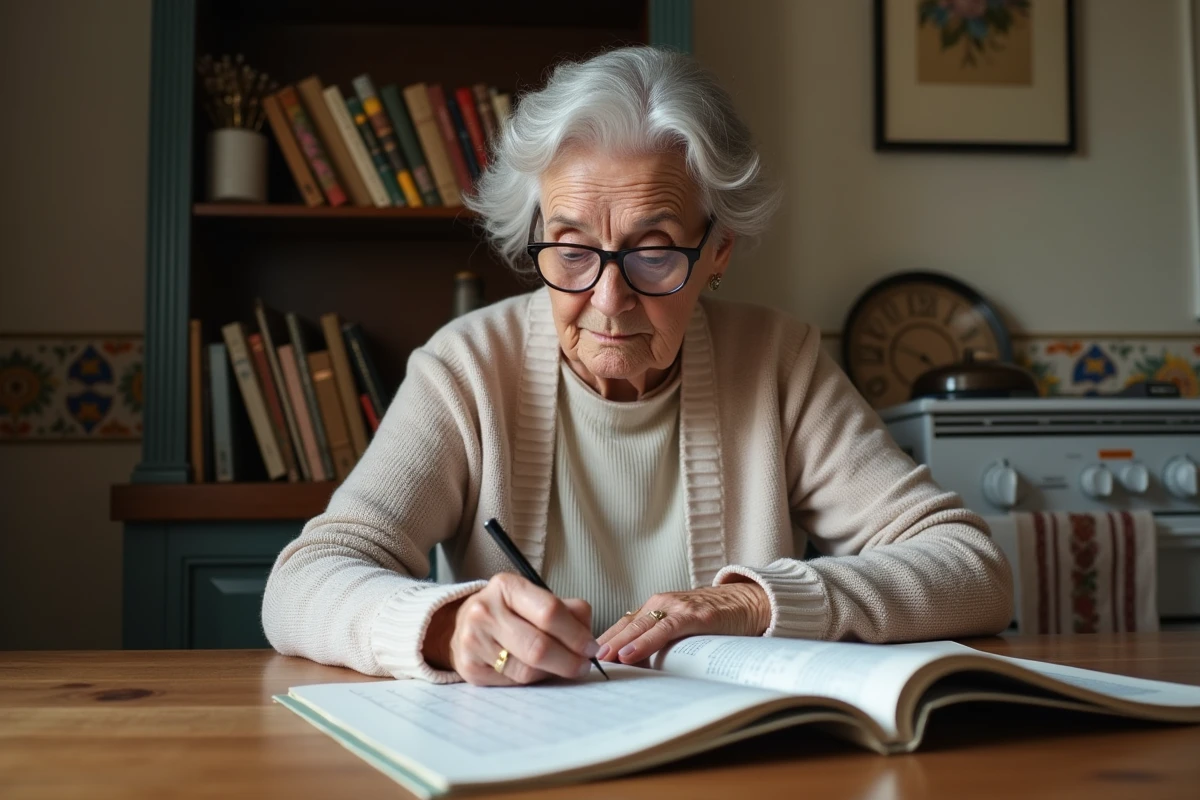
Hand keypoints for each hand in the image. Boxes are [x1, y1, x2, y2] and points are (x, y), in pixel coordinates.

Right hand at [423, 572, 599, 685]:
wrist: (462, 625)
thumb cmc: (509, 611)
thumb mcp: (534, 598)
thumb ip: (567, 611)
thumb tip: (588, 637)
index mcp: (506, 586)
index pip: (549, 612)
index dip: (576, 634)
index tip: (591, 647)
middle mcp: (485, 611)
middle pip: (538, 647)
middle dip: (569, 660)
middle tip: (583, 665)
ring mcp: (474, 641)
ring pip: (527, 670)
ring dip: (552, 673)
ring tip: (561, 667)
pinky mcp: (470, 669)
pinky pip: (513, 683)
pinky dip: (532, 680)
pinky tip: (537, 672)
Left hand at [595, 581, 770, 664]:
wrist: (747, 601)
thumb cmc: (713, 617)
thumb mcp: (680, 627)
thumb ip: (659, 638)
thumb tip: (635, 665)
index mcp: (654, 608)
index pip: (620, 625)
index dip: (601, 640)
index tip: (579, 656)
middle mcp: (659, 603)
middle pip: (623, 626)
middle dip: (601, 643)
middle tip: (578, 659)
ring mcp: (675, 607)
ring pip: (638, 626)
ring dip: (616, 643)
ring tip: (599, 659)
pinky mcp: (693, 615)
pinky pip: (663, 629)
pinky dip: (645, 641)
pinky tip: (630, 653)